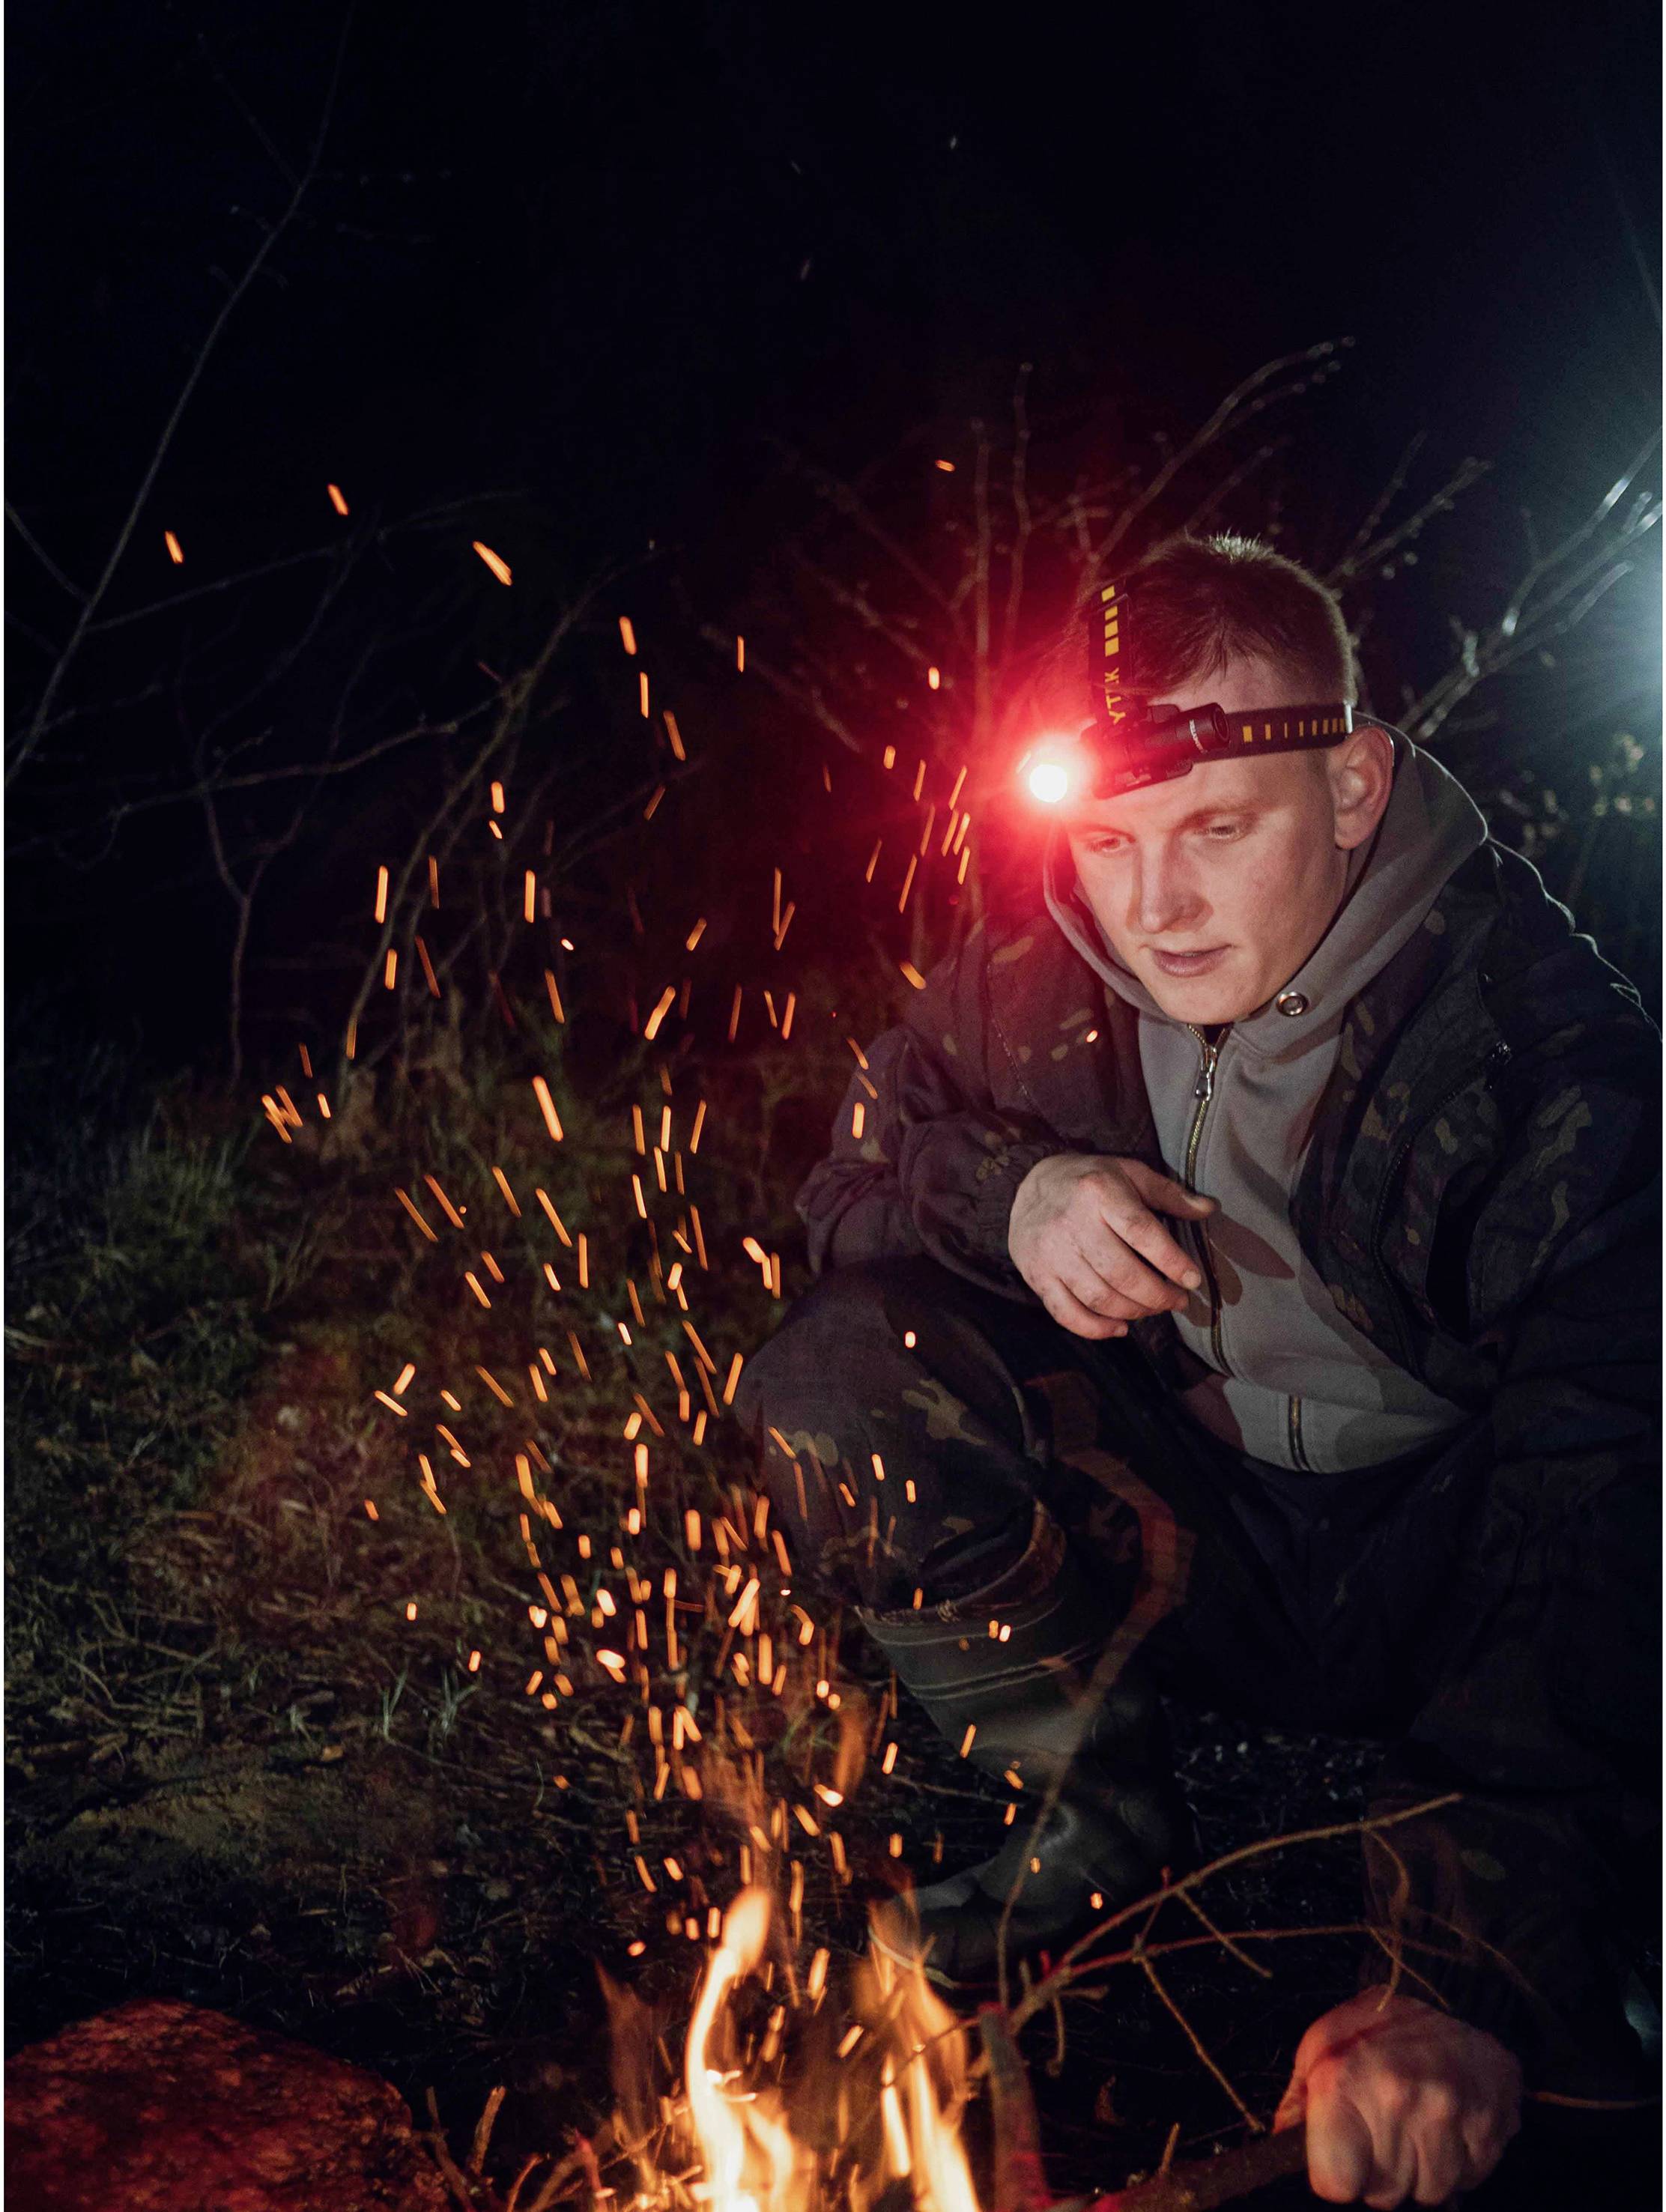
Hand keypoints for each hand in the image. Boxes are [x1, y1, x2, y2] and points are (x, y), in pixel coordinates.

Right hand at [1007, 1153, 1214, 1338]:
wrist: (1028, 1185)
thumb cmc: (1090, 1181)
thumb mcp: (1129, 1174)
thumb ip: (1169, 1194)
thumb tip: (1209, 1209)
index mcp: (1099, 1191)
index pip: (1141, 1232)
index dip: (1171, 1261)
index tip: (1193, 1280)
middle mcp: (1072, 1222)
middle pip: (1122, 1273)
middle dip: (1157, 1295)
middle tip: (1177, 1301)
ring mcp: (1051, 1252)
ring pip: (1098, 1297)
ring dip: (1134, 1312)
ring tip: (1153, 1309)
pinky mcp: (1036, 1274)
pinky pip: (1067, 1313)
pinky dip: (1096, 1329)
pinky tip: (1120, 1328)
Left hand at [1274, 1992, 1521, 2206]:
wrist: (1454, 1996)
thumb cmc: (1376, 2026)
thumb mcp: (1322, 2045)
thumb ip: (1300, 2100)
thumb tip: (1283, 2146)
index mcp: (1344, 2080)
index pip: (1335, 2184)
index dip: (1337, 2175)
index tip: (1344, 2156)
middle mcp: (1398, 2099)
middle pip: (1384, 2194)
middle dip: (1381, 2172)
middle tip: (1385, 2129)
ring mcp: (1450, 2113)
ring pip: (1430, 2192)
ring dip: (1422, 2169)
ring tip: (1418, 2124)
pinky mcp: (1492, 2123)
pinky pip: (1471, 2178)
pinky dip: (1460, 2162)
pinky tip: (1450, 2125)